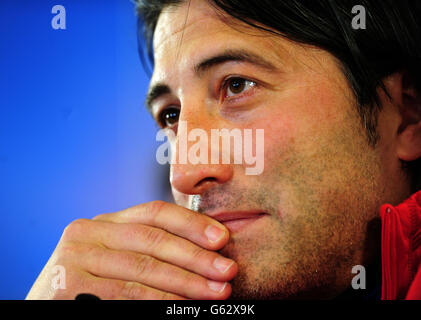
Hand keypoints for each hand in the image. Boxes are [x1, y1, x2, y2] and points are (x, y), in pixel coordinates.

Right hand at [26, 201, 237, 299]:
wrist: (51, 306)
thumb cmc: (95, 284)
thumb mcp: (118, 257)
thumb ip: (149, 249)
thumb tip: (208, 251)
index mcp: (105, 221)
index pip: (154, 212)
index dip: (191, 223)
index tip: (222, 238)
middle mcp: (88, 232)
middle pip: (153, 240)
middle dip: (196, 257)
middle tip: (228, 270)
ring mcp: (75, 258)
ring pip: (144, 269)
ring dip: (186, 283)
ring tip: (217, 292)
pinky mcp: (67, 285)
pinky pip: (127, 294)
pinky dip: (160, 301)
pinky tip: (184, 306)